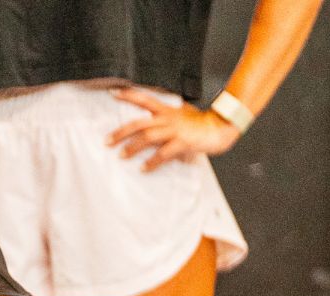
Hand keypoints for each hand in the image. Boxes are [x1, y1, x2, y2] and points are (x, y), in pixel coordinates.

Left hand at [107, 88, 240, 170]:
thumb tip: (154, 131)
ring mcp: (175, 130)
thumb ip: (167, 120)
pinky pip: (163, 153)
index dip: (129, 96)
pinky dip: (152, 162)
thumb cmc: (201, 123)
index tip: (113, 93)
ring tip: (121, 155)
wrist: (222, 127)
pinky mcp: (183, 142)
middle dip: (121, 132)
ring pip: (148, 137)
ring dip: (132, 147)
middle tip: (107, 141)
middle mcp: (168, 119)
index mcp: (167, 111)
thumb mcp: (182, 116)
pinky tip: (144, 168)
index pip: (145, 100)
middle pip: (140, 123)